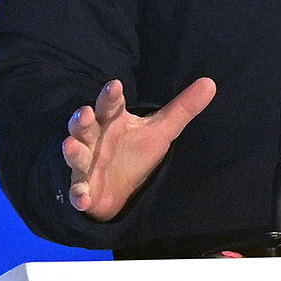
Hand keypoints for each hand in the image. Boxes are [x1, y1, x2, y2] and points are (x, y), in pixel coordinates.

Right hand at [62, 76, 216, 220]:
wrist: (119, 189)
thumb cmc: (135, 151)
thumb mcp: (161, 130)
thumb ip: (183, 108)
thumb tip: (211, 82)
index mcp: (113, 121)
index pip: (111, 105)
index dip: (111, 96)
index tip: (115, 85)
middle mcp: (95, 139)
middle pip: (85, 126)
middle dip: (82, 119)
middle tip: (84, 112)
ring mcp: (86, 163)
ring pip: (75, 154)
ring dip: (72, 151)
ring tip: (69, 145)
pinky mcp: (83, 188)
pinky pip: (77, 190)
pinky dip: (78, 194)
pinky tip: (81, 198)